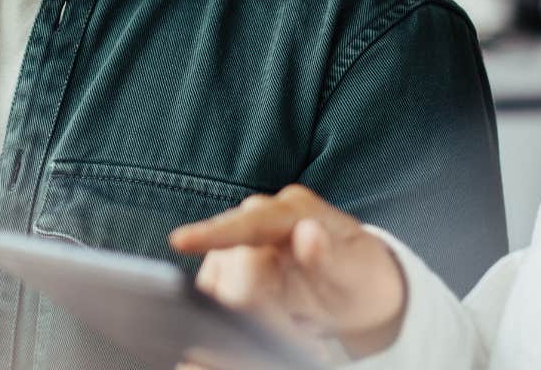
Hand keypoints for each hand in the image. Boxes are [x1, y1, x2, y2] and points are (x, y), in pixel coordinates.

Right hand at [169, 185, 407, 364]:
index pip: (249, 221)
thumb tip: (307, 232)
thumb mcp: (357, 272)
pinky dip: (238, 315)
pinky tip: (275, 322)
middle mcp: (261, 218)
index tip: (181, 241)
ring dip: (246, 311)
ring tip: (294, 327)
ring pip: (219, 279)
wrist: (357, 291)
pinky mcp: (229, 266)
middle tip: (297, 331)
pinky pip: (217, 293)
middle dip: (254, 302)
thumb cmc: (360, 277)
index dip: (215, 232)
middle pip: (232, 259)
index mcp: (294, 209)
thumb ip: (330, 255)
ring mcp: (242, 241)